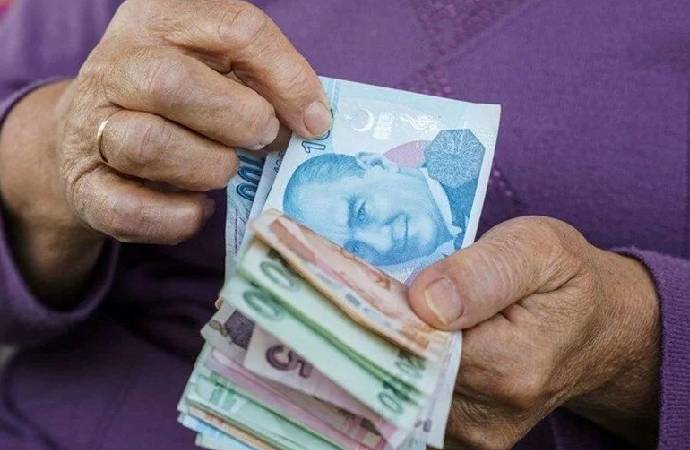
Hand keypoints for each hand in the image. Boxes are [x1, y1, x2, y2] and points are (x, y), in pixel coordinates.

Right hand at [55, 0, 328, 243]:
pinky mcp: (83, 184)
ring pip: (148, 144)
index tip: (314, 121)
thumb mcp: (221, 70)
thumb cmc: (180, 101)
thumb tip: (313, 120)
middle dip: (236, 119)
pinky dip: (176, 218)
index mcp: (161, 19)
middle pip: (171, 83)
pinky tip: (198, 208)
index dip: (286, 77)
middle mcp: (118, 64)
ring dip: (207, 168)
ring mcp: (91, 124)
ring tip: (222, 171)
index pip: (234, 27)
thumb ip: (265, 82)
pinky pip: (127, 209)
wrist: (93, 137)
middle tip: (261, 139)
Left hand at [408, 217, 659, 448]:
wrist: (601, 330)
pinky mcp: (467, 437)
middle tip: (391, 291)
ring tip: (415, 314)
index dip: (389, 309)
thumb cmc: (568, 281)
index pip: (413, 342)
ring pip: (403, 388)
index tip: (376, 282)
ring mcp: (476, 433)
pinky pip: (416, 402)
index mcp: (508, 365)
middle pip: (402, 369)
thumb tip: (424, 302)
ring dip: (398, 348)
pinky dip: (410, 370)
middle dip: (389, 328)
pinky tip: (426, 342)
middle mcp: (488, 414)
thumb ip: (483, 271)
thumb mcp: (538, 248)